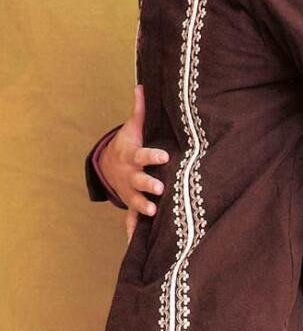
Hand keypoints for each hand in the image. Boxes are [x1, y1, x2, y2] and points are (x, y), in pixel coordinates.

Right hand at [99, 85, 169, 229]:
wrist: (109, 165)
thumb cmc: (128, 145)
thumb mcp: (133, 128)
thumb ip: (140, 110)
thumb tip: (142, 85)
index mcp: (133, 156)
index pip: (144, 155)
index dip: (153, 155)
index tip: (164, 155)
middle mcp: (131, 176)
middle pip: (140, 181)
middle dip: (148, 185)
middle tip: (160, 188)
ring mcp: (130, 192)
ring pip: (136, 201)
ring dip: (142, 207)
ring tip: (152, 212)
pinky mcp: (133, 204)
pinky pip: (131, 220)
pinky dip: (132, 232)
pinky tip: (136, 244)